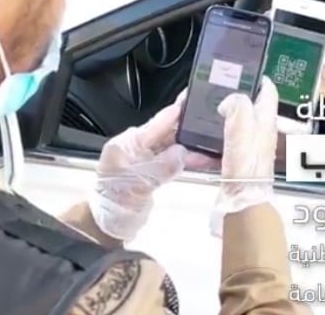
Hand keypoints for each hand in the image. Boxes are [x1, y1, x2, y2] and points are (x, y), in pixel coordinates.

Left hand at [89, 90, 215, 240]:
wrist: (109, 226)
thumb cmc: (115, 205)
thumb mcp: (138, 184)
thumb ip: (161, 166)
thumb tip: (184, 152)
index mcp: (128, 143)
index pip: (157, 123)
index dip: (177, 111)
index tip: (194, 98)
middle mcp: (138, 146)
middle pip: (168, 131)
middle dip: (190, 126)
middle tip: (214, 117)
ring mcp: (147, 158)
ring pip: (174, 145)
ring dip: (194, 145)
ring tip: (216, 141)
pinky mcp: (154, 170)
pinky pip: (175, 159)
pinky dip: (190, 159)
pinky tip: (207, 158)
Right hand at [210, 77, 278, 236]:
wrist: (243, 201)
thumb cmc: (246, 166)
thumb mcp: (242, 127)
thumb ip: (238, 106)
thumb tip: (231, 99)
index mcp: (266, 121)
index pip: (268, 92)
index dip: (259, 79)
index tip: (248, 70)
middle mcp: (263, 132)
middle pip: (255, 106)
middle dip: (243, 94)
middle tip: (225, 86)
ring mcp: (254, 146)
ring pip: (245, 120)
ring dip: (233, 111)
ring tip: (216, 105)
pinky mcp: (243, 159)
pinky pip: (234, 137)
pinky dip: (225, 130)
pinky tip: (214, 132)